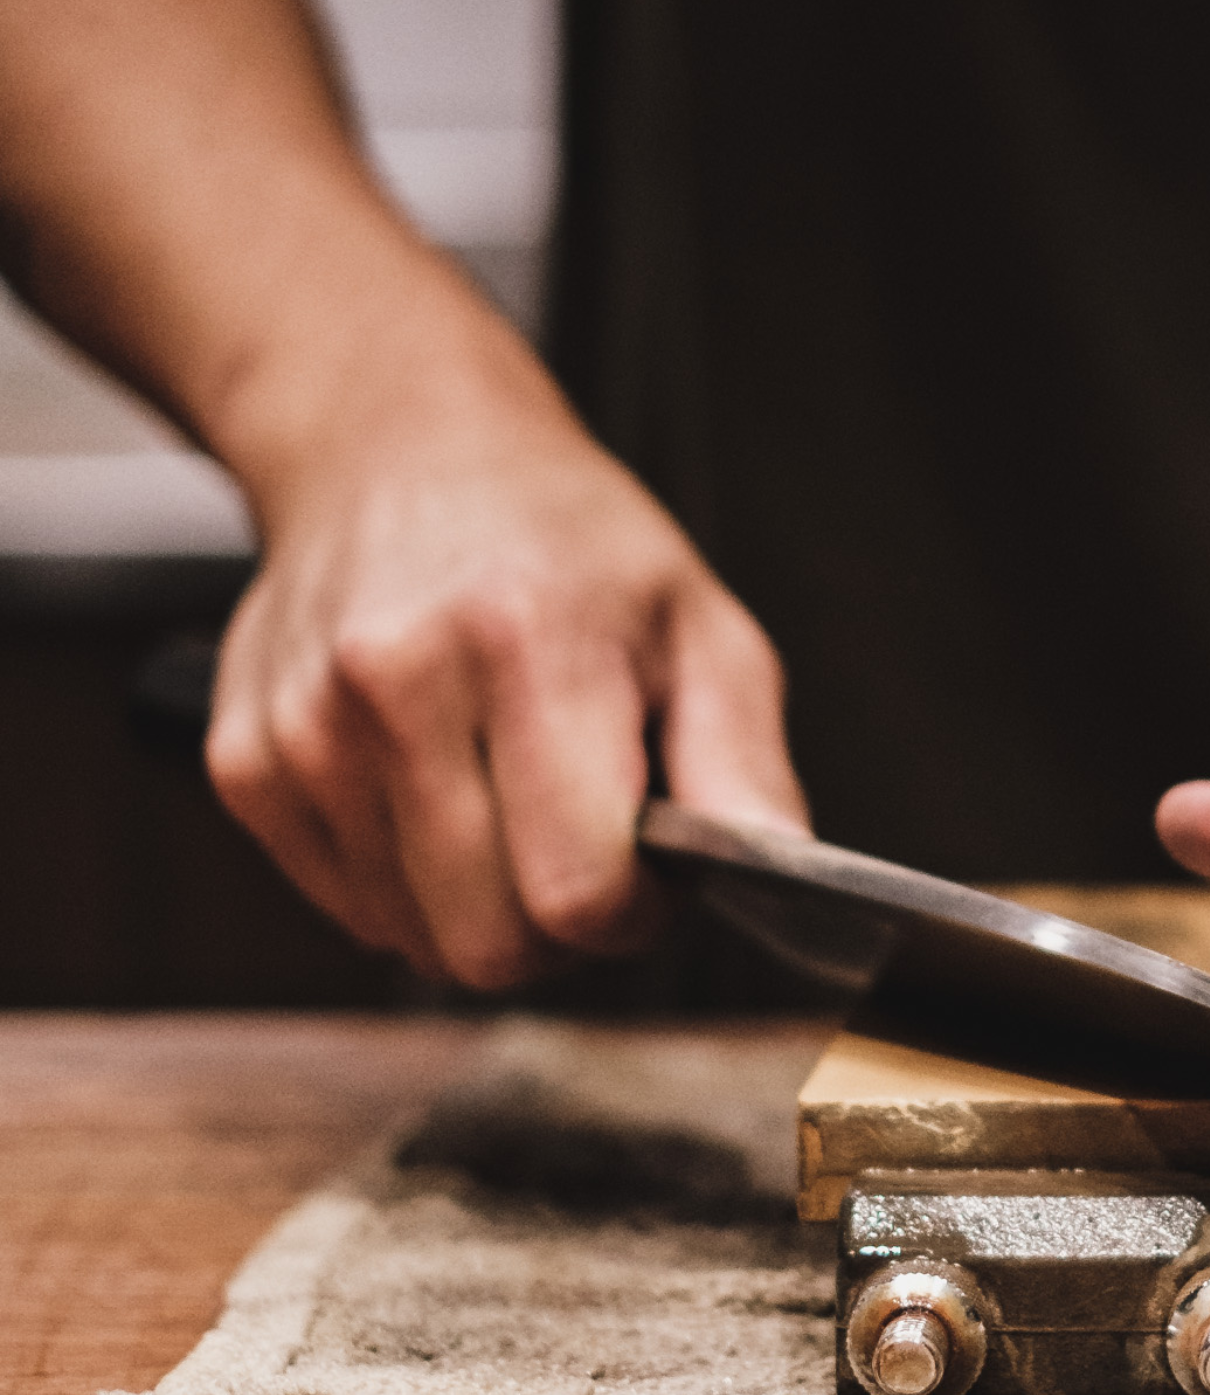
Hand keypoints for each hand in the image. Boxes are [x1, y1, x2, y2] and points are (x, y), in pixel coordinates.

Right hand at [207, 410, 803, 987]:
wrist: (401, 451)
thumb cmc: (570, 547)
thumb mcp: (704, 627)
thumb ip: (744, 764)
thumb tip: (778, 873)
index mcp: (529, 643)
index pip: (576, 890)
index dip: (635, 913)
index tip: (651, 869)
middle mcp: (396, 683)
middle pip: (489, 943)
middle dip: (561, 929)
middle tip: (590, 849)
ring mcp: (306, 728)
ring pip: (415, 941)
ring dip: (483, 907)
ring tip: (515, 801)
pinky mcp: (246, 764)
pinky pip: (351, 909)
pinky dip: (410, 884)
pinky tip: (441, 790)